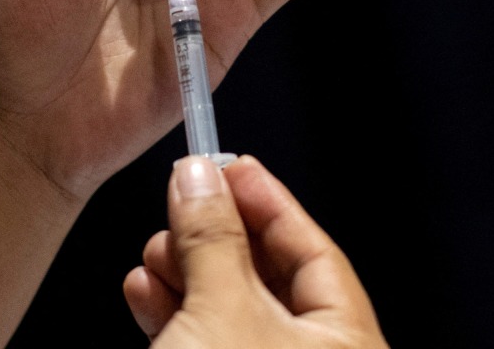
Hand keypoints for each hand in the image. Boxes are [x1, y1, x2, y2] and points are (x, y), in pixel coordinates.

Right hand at [123, 155, 388, 347]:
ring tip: (156, 248)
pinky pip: (202, 338)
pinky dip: (172, 310)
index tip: (229, 164)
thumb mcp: (222, 307)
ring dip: (184, 271)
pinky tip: (145, 288)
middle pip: (267, 276)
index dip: (269, 202)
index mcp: (349, 345)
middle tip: (183, 199)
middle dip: (215, 236)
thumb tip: (198, 176)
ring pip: (228, 306)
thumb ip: (212, 237)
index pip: (316, 251)